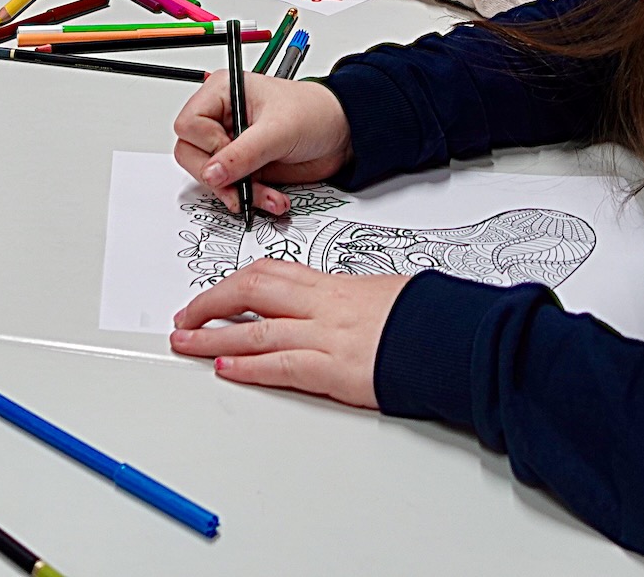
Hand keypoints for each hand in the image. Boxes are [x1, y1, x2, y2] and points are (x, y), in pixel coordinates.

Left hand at [168, 261, 408, 407]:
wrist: (456, 337)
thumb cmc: (429, 317)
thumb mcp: (385, 294)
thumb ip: (351, 301)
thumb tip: (335, 309)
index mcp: (334, 285)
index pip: (271, 274)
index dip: (234, 283)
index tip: (214, 294)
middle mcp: (324, 306)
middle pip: (252, 291)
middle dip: (211, 303)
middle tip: (186, 318)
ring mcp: (327, 336)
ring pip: (255, 329)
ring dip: (214, 337)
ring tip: (187, 343)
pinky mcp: (336, 370)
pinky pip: (280, 364)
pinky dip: (248, 366)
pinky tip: (225, 368)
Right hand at [173, 73, 352, 213]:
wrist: (343, 135)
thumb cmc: (315, 113)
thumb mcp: (278, 130)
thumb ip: (242, 153)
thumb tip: (212, 173)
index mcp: (222, 93)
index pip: (189, 124)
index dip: (207, 144)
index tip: (232, 151)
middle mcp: (221, 118)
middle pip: (190, 153)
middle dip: (217, 176)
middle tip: (240, 185)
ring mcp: (230, 144)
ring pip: (209, 176)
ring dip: (236, 192)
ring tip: (264, 196)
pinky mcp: (242, 166)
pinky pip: (229, 188)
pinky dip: (248, 198)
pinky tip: (270, 198)